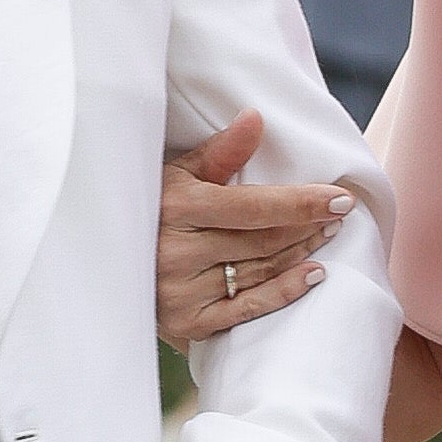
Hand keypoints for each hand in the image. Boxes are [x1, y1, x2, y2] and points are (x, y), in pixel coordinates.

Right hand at [158, 106, 348, 347]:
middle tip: (339, 215)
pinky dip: (285, 292)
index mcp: (177, 208)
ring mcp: (182, 292)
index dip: (302, 203)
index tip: (340, 198)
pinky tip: (313, 274)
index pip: (256, 207)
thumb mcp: (175, 175)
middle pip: (264, 240)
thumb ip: (220, 153)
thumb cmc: (146, 209)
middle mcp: (178, 252)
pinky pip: (248, 309)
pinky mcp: (186, 323)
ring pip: (260, 271)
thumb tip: (256, 118)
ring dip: (302, 254)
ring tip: (327, 236)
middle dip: (307, 226)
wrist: (101, 261)